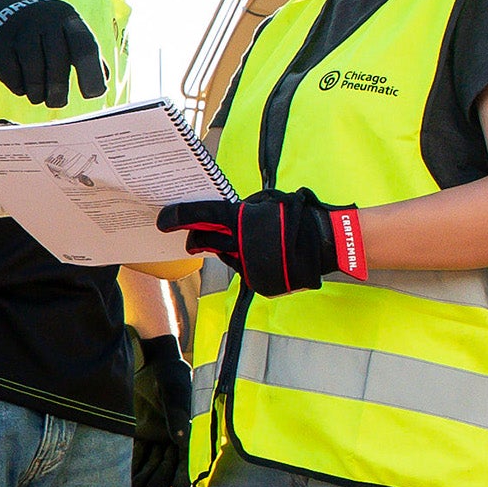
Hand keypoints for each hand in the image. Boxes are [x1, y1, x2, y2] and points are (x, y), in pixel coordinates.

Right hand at [0, 0, 107, 108]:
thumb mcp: (65, 29)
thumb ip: (85, 53)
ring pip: (33, 69)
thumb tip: (103, 83)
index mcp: (67, 17)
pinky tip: (22, 87)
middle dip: (59, 89)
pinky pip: (11, 72)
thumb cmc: (41, 27)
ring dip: (37, 91)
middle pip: (58, 61)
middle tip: (58, 103)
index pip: (85, 45)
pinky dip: (17, 85)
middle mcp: (45, 18)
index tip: (93, 95)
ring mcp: (20, 27)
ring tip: (38, 98)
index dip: (91, 72)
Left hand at [157, 191, 356, 289]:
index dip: (177, 218)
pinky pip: (244, 271)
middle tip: (194, 237)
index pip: (200, 215)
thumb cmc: (296, 217)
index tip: (163, 221)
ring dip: (230, 250)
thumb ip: (240, 212)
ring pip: (226, 257)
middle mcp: (239, 244)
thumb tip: (220, 218)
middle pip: (205, 242)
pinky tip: (267, 257)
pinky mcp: (257, 282)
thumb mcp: (265, 204)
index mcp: (240, 219)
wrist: (324, 243)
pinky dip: (249, 264)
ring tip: (255, 243)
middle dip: (197, 239)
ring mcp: (248, 266)